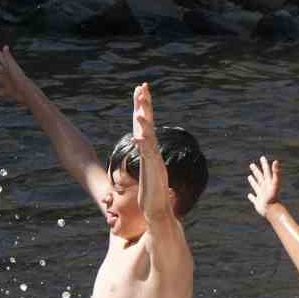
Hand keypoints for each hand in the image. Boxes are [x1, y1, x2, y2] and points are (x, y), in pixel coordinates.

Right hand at [0, 44, 32, 105]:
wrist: (26, 93)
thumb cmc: (19, 79)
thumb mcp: (12, 67)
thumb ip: (8, 57)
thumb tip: (5, 47)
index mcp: (7, 67)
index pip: (0, 57)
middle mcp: (7, 74)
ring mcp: (8, 83)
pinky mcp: (9, 91)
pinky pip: (0, 92)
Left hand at [132, 82, 168, 205]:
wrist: (159, 210)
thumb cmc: (151, 194)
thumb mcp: (145, 173)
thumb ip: (146, 162)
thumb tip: (145, 156)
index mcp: (149, 151)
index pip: (144, 126)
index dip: (142, 109)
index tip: (140, 92)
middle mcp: (152, 152)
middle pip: (148, 124)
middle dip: (145, 105)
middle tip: (142, 87)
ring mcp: (153, 160)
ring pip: (149, 136)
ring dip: (145, 121)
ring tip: (140, 107)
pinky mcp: (152, 169)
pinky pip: (148, 153)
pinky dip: (144, 143)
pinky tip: (139, 134)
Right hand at [246, 156, 282, 216]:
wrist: (272, 210)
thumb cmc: (273, 197)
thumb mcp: (275, 183)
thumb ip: (276, 172)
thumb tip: (276, 161)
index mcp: (268, 183)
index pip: (266, 171)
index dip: (264, 164)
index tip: (262, 158)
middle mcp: (265, 188)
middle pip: (260, 177)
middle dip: (256, 171)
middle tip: (252, 165)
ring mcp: (261, 195)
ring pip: (256, 186)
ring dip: (253, 181)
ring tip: (249, 177)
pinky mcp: (258, 202)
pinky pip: (253, 198)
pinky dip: (251, 197)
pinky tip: (249, 195)